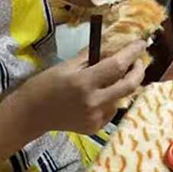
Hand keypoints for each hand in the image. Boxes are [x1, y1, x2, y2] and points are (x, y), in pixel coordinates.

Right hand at [18, 41, 146, 134]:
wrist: (31, 114)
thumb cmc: (45, 85)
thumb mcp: (67, 66)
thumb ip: (92, 57)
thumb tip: (113, 47)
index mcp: (83, 82)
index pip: (117, 66)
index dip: (132, 53)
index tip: (141, 43)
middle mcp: (93, 102)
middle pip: (129, 85)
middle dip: (138, 71)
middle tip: (138, 61)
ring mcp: (95, 118)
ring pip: (121, 98)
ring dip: (121, 85)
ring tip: (109, 79)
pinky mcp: (95, 128)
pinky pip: (112, 110)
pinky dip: (110, 99)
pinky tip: (97, 96)